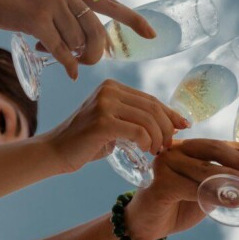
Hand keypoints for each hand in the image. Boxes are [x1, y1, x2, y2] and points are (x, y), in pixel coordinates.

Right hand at [0, 0, 153, 78]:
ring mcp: (53, 5)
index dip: (134, 21)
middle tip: (83, 61)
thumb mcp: (49, 2)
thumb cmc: (15, 5)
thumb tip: (89, 47)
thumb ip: (71, 18)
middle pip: (97, 33)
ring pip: (78, 43)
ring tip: (58, 54)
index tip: (153, 34)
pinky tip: (69, 71)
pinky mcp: (37, 19)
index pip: (112, 6)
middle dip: (95, 53)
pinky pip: (61, 49)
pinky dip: (67, 64)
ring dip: (73, 57)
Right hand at [44, 80, 188, 172]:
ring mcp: (104, 104)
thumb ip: (136, 119)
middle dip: (167, 128)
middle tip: (169, 145)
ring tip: (157, 150)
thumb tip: (172, 124)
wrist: (54, 152)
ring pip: (148, 119)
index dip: (170, 113)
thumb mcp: (114, 124)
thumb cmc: (87, 141)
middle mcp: (109, 90)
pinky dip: (147, 142)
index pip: (150, 99)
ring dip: (159, 137)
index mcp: (113, 87)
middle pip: (152, 108)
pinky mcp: (102, 122)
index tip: (184, 125)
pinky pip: (137, 131)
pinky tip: (146, 150)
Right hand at [125, 139, 238, 239]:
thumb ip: (222, 181)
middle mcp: (175, 150)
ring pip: (206, 170)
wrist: (146, 225)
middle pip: (213, 150)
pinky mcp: (160, 183)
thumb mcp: (204, 189)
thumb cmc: (177, 205)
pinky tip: (232, 202)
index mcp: (187, 147)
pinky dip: (216, 195)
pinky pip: (194, 188)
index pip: (219, 143)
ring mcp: (165, 164)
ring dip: (232, 180)